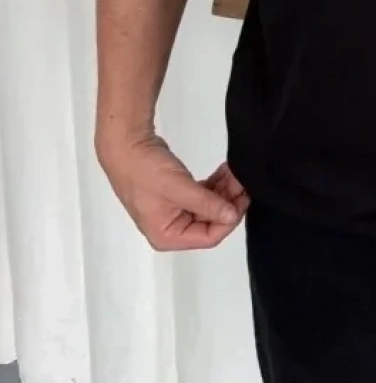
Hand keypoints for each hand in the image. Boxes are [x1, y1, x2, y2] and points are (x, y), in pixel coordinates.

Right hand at [97, 134, 249, 251]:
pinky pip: (201, 196)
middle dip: (228, 203)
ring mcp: (173, 212)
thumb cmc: (145, 170)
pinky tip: (224, 173)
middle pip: (210, 222)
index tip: (243, 200)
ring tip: (234, 173)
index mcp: (167, 236)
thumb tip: (232, 216)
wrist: (125, 145)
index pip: (209, 237)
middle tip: (242, 182)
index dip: (229, 220)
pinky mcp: (176, 196)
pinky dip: (213, 186)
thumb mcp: (180, 188)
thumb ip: (208, 204)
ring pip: (208, 207)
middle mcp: (170, 229)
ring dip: (223, 192)